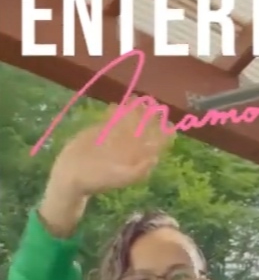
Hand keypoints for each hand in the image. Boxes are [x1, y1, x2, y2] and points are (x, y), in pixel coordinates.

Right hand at [40, 103, 172, 236]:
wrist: (72, 174)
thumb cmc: (97, 180)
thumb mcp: (120, 179)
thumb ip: (138, 171)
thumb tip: (155, 158)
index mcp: (139, 158)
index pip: (157, 143)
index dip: (164, 132)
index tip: (165, 122)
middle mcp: (132, 146)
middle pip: (147, 127)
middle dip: (150, 115)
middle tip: (150, 104)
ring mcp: (118, 136)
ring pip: (132, 119)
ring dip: (135, 109)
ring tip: (135, 99)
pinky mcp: (104, 129)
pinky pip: (115, 117)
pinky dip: (117, 110)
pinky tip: (115, 106)